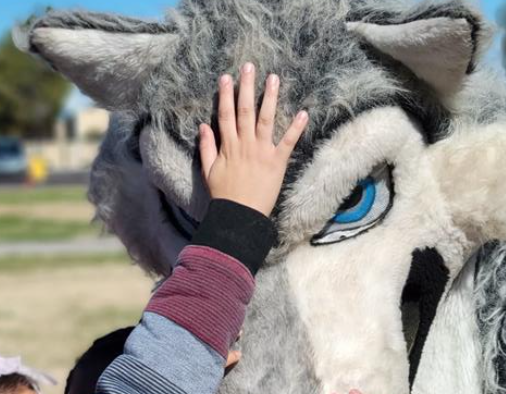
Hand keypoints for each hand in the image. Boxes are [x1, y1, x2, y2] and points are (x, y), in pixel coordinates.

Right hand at [199, 63, 308, 216]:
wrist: (239, 216)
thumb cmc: (224, 196)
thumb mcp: (208, 171)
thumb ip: (205, 147)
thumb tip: (202, 126)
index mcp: (228, 146)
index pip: (225, 115)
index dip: (225, 95)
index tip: (226, 77)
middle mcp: (244, 144)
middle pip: (245, 110)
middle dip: (247, 87)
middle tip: (250, 66)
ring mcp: (261, 152)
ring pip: (265, 119)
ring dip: (270, 98)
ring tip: (274, 79)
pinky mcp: (277, 163)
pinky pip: (288, 142)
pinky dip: (296, 128)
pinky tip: (303, 113)